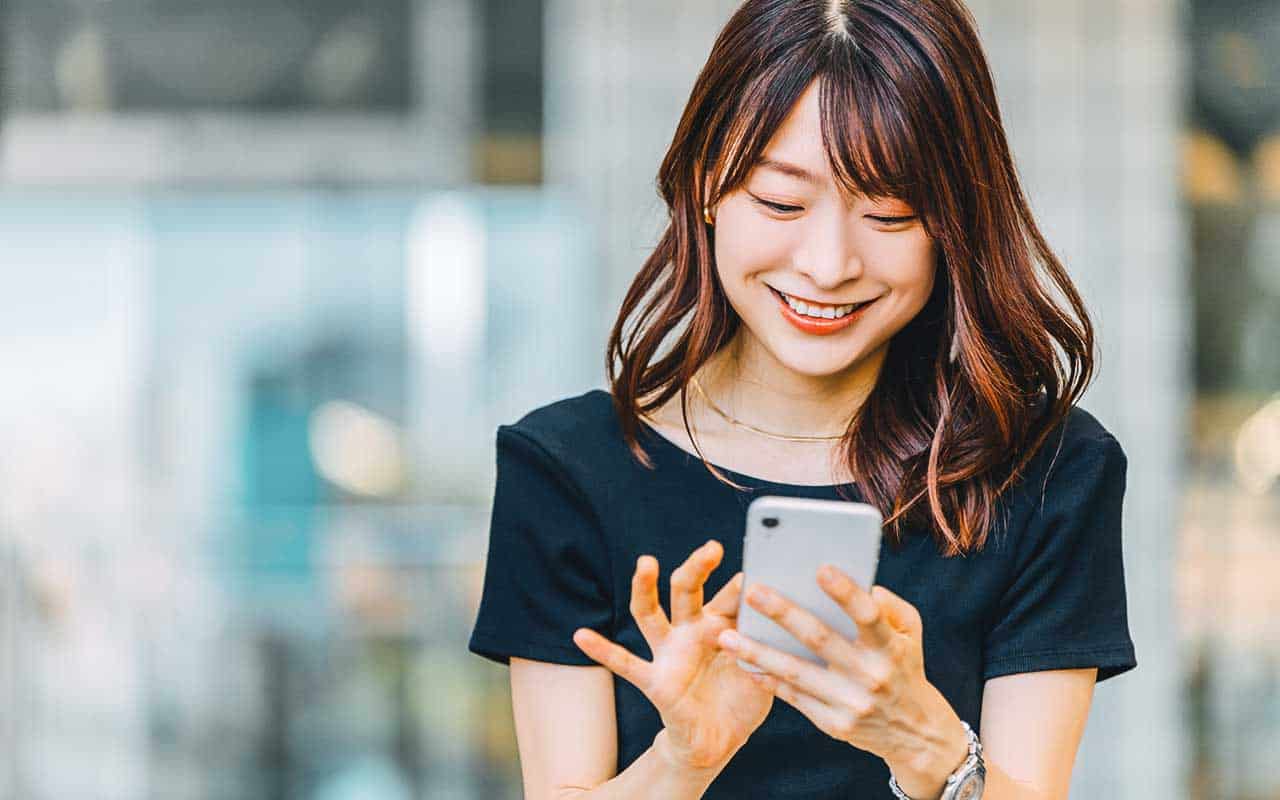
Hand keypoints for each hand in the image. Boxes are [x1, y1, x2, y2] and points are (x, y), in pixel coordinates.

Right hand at [572, 540, 773, 770]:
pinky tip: (581, 635)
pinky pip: (626, 663)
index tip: (757, 565)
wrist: (720, 740)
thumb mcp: (763, 672)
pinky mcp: (656, 681)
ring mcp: (670, 654)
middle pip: (686, 591)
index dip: (741, 584)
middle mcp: (690, 632)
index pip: (729, 597)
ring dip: (646, 588)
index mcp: (720, 626)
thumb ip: (765, 648)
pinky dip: (603, 649)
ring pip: (651, 614)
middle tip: (711, 548)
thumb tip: (777, 624)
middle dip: (696, 567)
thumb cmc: (742, 699)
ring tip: (646, 563)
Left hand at [715, 565, 968, 797]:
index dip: (846, 593)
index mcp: (889, 647)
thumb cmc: (903, 666)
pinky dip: (768, 680)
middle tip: (753, 590)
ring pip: (796, 673)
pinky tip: (743, 663)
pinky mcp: (834, 724)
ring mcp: (851, 703)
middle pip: (820, 640)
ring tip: (725, 636)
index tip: (820, 568)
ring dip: (758, 653)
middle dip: (784, 614)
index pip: (868, 616)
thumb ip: (890, 605)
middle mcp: (870, 675)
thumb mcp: (910, 633)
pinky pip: (794, 697)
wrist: (914, 732)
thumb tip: (862, 585)